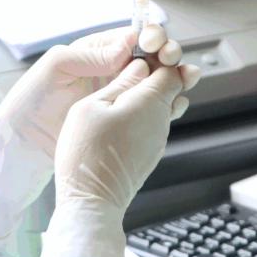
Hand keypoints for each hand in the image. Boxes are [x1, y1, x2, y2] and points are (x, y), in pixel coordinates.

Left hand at [0, 24, 182, 156]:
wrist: (27, 140)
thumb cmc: (33, 98)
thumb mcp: (56, 68)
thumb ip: (89, 56)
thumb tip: (124, 48)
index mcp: (99, 50)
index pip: (133, 36)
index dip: (150, 36)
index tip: (154, 44)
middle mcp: (114, 69)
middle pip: (152, 55)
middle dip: (168, 53)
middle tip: (172, 60)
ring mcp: (121, 93)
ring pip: (158, 80)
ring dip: (176, 76)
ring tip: (187, 77)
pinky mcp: (124, 116)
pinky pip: (153, 106)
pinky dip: (170, 103)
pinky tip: (178, 102)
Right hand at [54, 58, 199, 214]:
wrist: (91, 200)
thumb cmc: (86, 154)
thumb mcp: (92, 106)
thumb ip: (119, 82)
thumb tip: (138, 66)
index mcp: (150, 102)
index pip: (170, 68)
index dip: (155, 58)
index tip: (136, 56)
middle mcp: (162, 120)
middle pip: (170, 87)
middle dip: (153, 76)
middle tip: (125, 74)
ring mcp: (158, 139)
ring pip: (162, 106)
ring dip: (144, 98)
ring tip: (115, 99)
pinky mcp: (151, 154)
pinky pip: (153, 125)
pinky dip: (140, 117)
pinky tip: (116, 122)